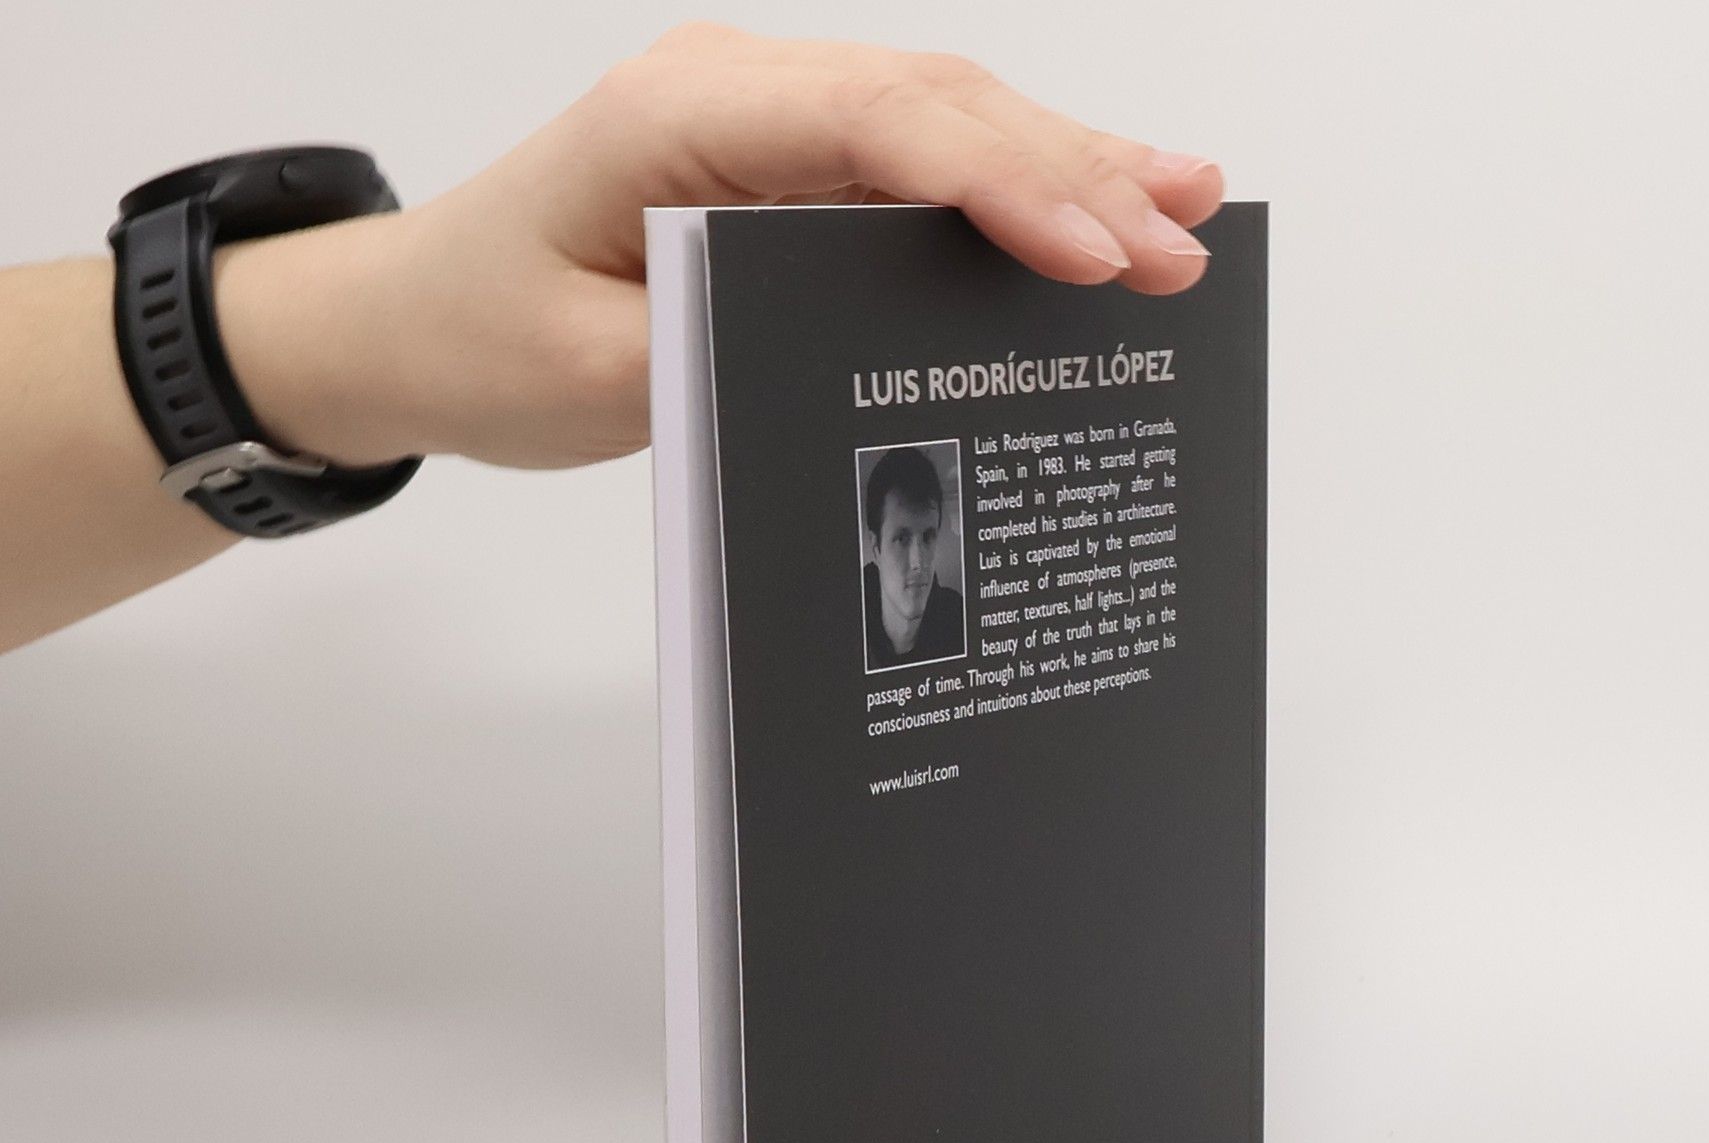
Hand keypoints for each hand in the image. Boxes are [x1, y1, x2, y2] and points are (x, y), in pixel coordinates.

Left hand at [212, 23, 1225, 472]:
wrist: (413, 322)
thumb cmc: (484, 335)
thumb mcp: (591, 375)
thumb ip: (726, 350)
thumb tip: (871, 348)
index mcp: (681, 116)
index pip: (874, 124)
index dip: (997, 180)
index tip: (1090, 248)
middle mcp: (742, 94)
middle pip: (940, 111)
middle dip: (1070, 179)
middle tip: (1178, 249)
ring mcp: (773, 126)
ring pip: (951, 126)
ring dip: (1071, 169)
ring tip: (1187, 210)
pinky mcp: (791, 174)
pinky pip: (923, 166)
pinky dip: (1019, 185)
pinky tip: (1103, 199)